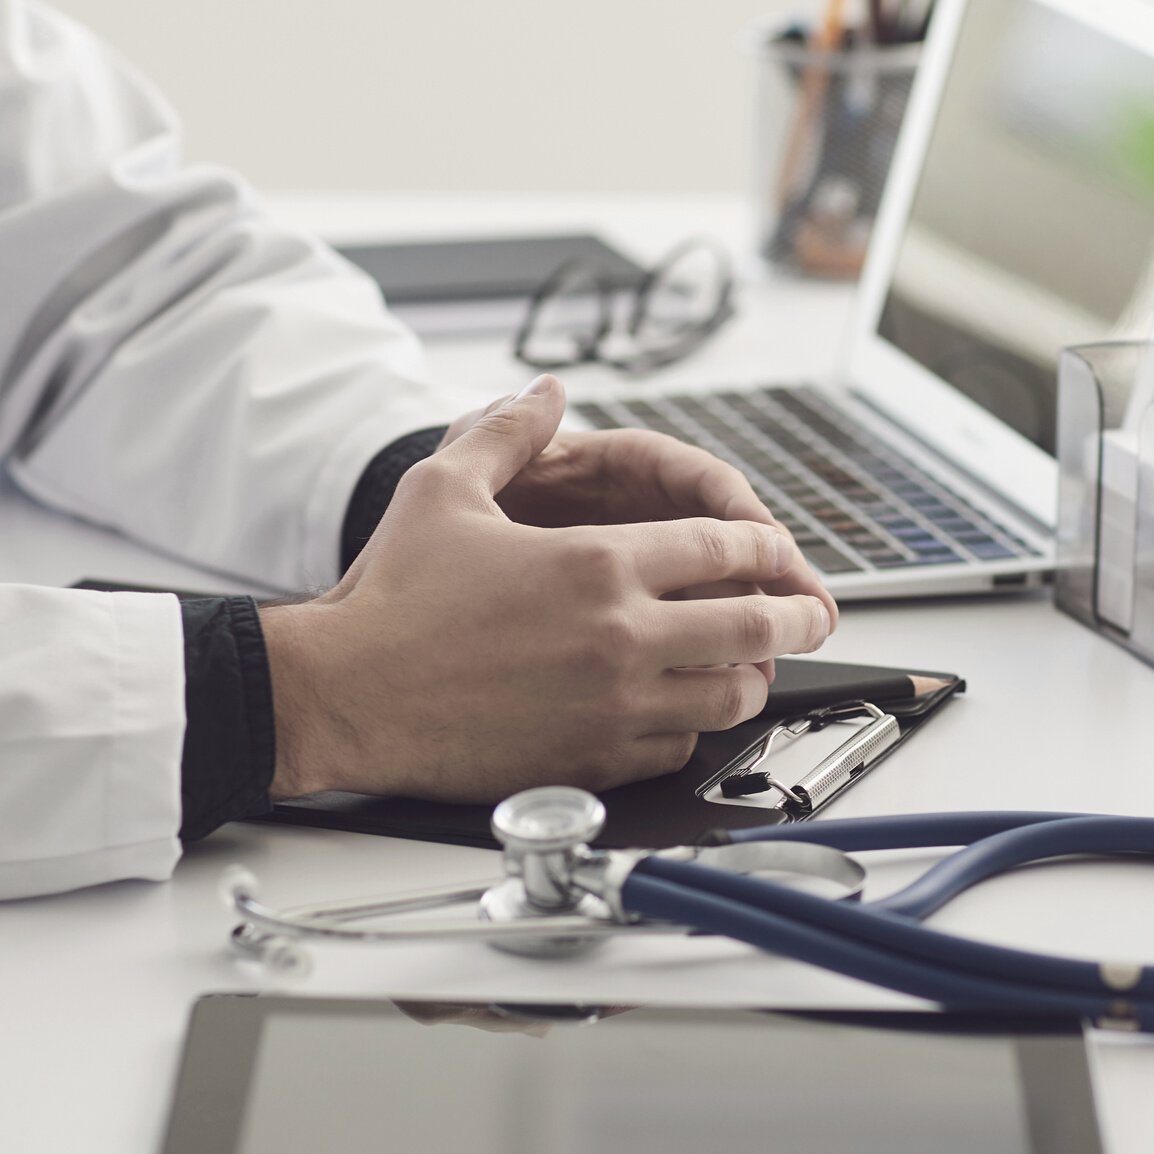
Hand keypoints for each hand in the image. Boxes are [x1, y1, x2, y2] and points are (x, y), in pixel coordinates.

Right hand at [263, 378, 832, 799]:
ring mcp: (613, 706)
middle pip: (754, 627)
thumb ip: (509, 431)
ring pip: (729, 697)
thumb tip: (547, 392)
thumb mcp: (444, 487)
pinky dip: (689, 728)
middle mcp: (620, 638)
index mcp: (598, 565)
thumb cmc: (389, 600)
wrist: (343, 694)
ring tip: (751, 667)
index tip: (778, 556)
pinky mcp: (593, 760)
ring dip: (749, 678)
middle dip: (796, 617)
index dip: (767, 550)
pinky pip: (676, 747)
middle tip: (811, 616)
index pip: (726, 551)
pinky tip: (679, 712)